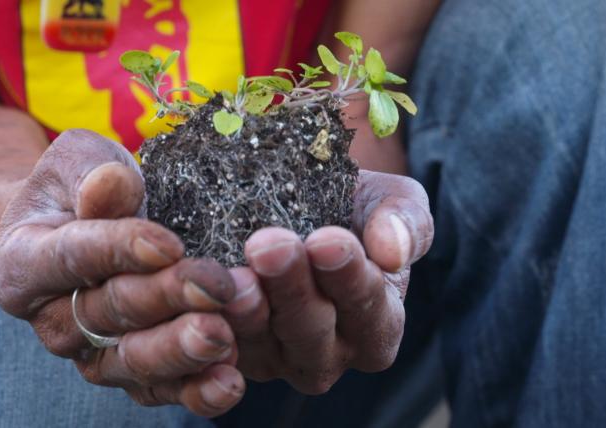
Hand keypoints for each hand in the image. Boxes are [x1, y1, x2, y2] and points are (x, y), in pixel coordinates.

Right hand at [0, 129, 244, 416]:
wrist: (83, 224)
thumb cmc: (81, 186)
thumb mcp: (78, 161)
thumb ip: (90, 173)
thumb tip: (112, 184)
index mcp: (23, 263)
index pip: (71, 257)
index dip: (119, 250)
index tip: (169, 244)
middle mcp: (52, 318)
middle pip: (108, 312)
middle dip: (166, 299)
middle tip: (215, 287)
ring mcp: (89, 351)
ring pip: (132, 361)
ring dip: (180, 352)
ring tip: (223, 337)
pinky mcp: (129, 372)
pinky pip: (158, 389)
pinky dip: (193, 389)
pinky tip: (228, 381)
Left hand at [223, 170, 432, 393]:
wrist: (299, 202)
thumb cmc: (354, 206)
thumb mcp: (392, 201)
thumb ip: (407, 223)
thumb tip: (394, 251)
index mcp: (377, 326)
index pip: (369, 308)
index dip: (350, 276)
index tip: (328, 240)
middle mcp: (329, 354)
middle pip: (311, 330)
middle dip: (292, 288)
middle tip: (271, 245)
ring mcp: (277, 358)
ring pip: (262, 343)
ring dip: (248, 310)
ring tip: (236, 275)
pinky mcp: (233, 352)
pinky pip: (220, 343)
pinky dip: (210, 320)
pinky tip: (198, 290)